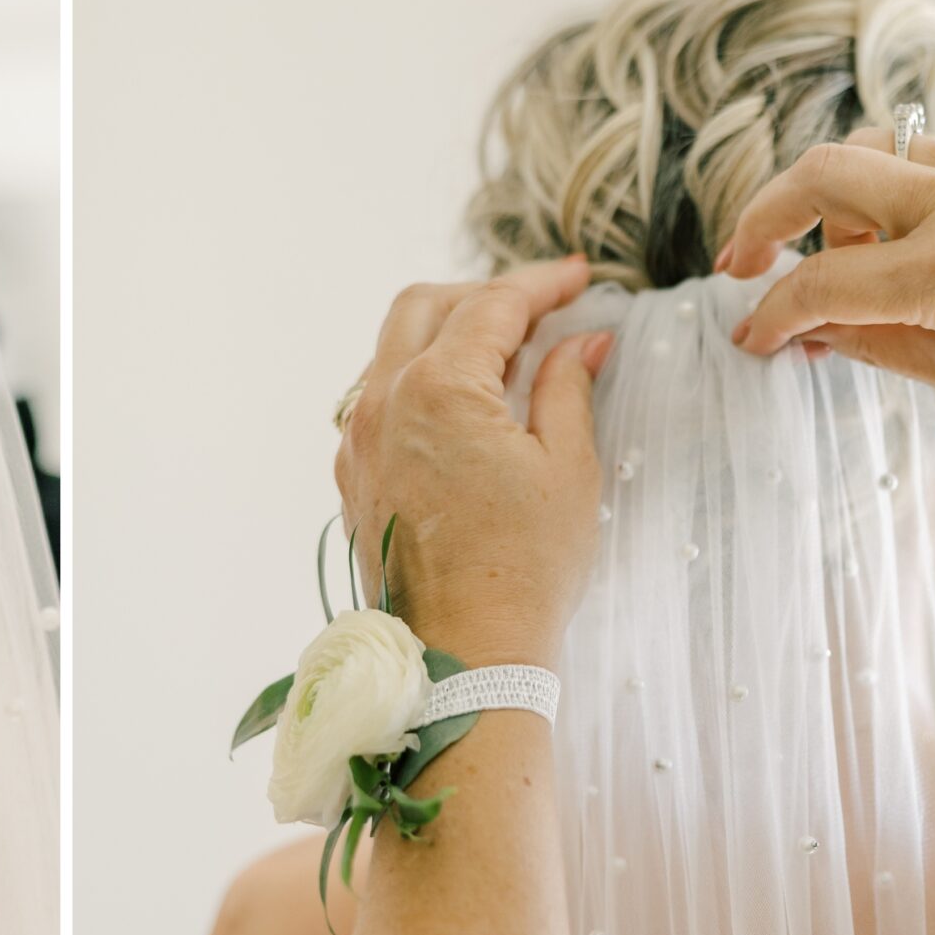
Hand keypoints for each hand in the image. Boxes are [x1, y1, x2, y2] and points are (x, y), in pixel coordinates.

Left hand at [333, 257, 613, 669]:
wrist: (464, 656)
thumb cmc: (525, 570)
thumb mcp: (567, 468)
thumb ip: (568, 387)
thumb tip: (582, 340)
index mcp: (437, 389)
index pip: (490, 305)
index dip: (540, 285)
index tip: (578, 279)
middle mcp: (381, 404)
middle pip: (422, 306)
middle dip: (482, 295)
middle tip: (539, 309)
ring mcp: (357, 441)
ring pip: (391, 350)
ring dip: (445, 335)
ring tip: (507, 354)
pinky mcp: (353, 477)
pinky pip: (378, 400)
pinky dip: (420, 381)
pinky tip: (465, 406)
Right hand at [718, 127, 934, 417]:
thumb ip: (880, 346)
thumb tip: (812, 331)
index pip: (822, 282)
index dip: (771, 313)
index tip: (752, 336)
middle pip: (824, 173)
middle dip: (764, 214)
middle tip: (742, 258)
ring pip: (870, 152)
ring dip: (831, 201)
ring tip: (839, 260)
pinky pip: (923, 158)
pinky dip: (889, 192)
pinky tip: (900, 241)